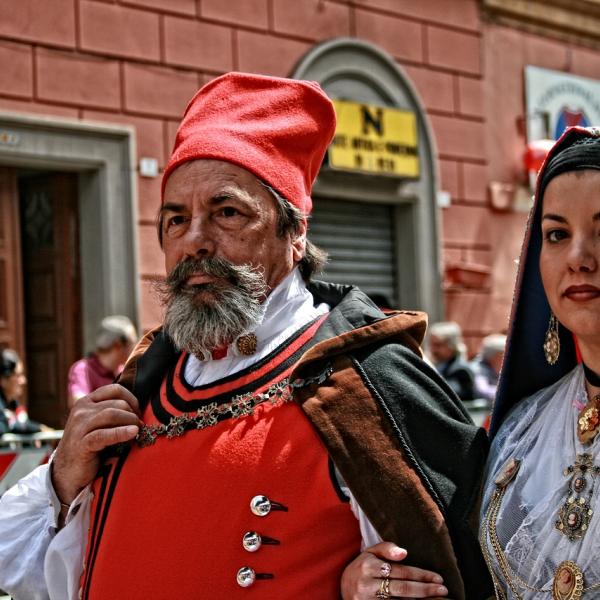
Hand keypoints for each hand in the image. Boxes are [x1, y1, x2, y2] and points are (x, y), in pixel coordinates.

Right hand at [51, 384, 141, 504]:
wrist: (67, 472)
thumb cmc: (90, 446)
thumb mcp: (98, 424)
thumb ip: (112, 412)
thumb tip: (140, 409)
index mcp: (86, 402)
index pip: (115, 389)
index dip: (132, 399)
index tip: (138, 412)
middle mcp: (81, 411)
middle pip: (117, 403)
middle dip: (133, 413)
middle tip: (140, 425)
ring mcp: (79, 427)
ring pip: (111, 414)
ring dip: (130, 421)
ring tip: (138, 430)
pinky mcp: (82, 444)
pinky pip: (104, 434)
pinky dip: (121, 432)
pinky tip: (133, 433)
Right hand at [341, 542, 447, 598]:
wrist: (342, 587)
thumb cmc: (361, 567)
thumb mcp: (369, 552)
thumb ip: (386, 548)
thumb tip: (404, 552)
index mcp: (369, 566)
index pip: (400, 571)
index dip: (420, 574)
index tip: (438, 578)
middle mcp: (368, 585)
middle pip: (402, 589)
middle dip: (425, 589)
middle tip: (443, 590)